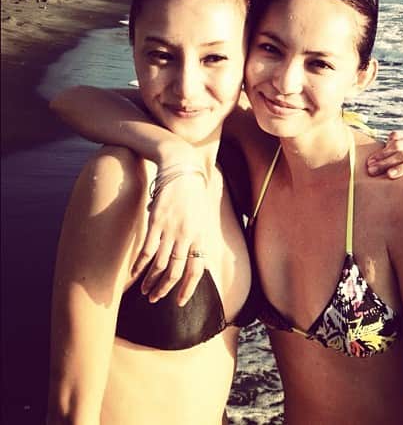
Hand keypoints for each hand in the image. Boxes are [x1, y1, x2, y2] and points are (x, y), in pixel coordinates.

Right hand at [131, 172, 208, 306]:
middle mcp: (187, 235)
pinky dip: (140, 265)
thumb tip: (191, 254)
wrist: (181, 167)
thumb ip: (197, 234)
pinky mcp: (156, 222)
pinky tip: (134, 274)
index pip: (197, 269)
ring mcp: (171, 229)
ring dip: (151, 281)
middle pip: (176, 271)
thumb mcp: (201, 214)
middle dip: (165, 289)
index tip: (180, 302)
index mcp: (200, 234)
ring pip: (160, 264)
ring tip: (144, 292)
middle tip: (154, 299)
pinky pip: (147, 250)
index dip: (189, 288)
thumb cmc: (192, 191)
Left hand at [366, 131, 402, 180]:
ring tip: (389, 175)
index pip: (398, 143)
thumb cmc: (402, 167)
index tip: (370, 162)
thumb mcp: (394, 157)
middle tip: (373, 170)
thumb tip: (382, 144)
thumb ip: (387, 150)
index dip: (383, 152)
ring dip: (402, 167)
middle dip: (387, 161)